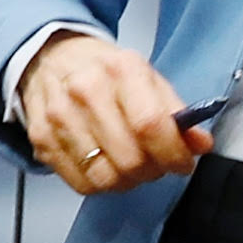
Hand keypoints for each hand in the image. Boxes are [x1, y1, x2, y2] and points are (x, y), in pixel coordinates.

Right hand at [20, 33, 210, 195]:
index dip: (173, 153)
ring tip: (133, 165)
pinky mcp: (42, 141)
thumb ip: (177, 112)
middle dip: (153, 170)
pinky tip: (108, 166)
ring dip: (128, 181)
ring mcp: (60, 118)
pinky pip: (81, 184)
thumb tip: (200, 144)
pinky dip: (102, 184)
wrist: (53, 57)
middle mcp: (86, 92)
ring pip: (105, 178)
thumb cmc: (105, 70)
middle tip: (158, 163)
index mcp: (121, 70)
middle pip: (129, 159)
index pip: (151, 124)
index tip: (184, 162)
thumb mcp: (148, 77)